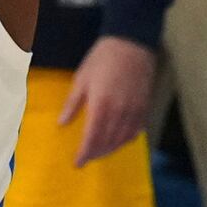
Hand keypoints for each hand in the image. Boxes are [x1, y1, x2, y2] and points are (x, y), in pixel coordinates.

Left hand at [63, 34, 159, 160]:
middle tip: (87, 158)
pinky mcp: (144, 107)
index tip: (78, 163)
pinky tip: (118, 140)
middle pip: (108, 142)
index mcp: (101, 106)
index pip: (92, 138)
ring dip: (110, 149)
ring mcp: (134, 111)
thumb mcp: (82, 78)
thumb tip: (62, 124)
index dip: (85, 153)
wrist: (131, 43)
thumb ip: (73, 103)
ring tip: (100, 152)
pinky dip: (126, 140)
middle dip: (96, 153)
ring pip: (122, 140)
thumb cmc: (102, 58)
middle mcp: (119, 113)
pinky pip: (136, 131)